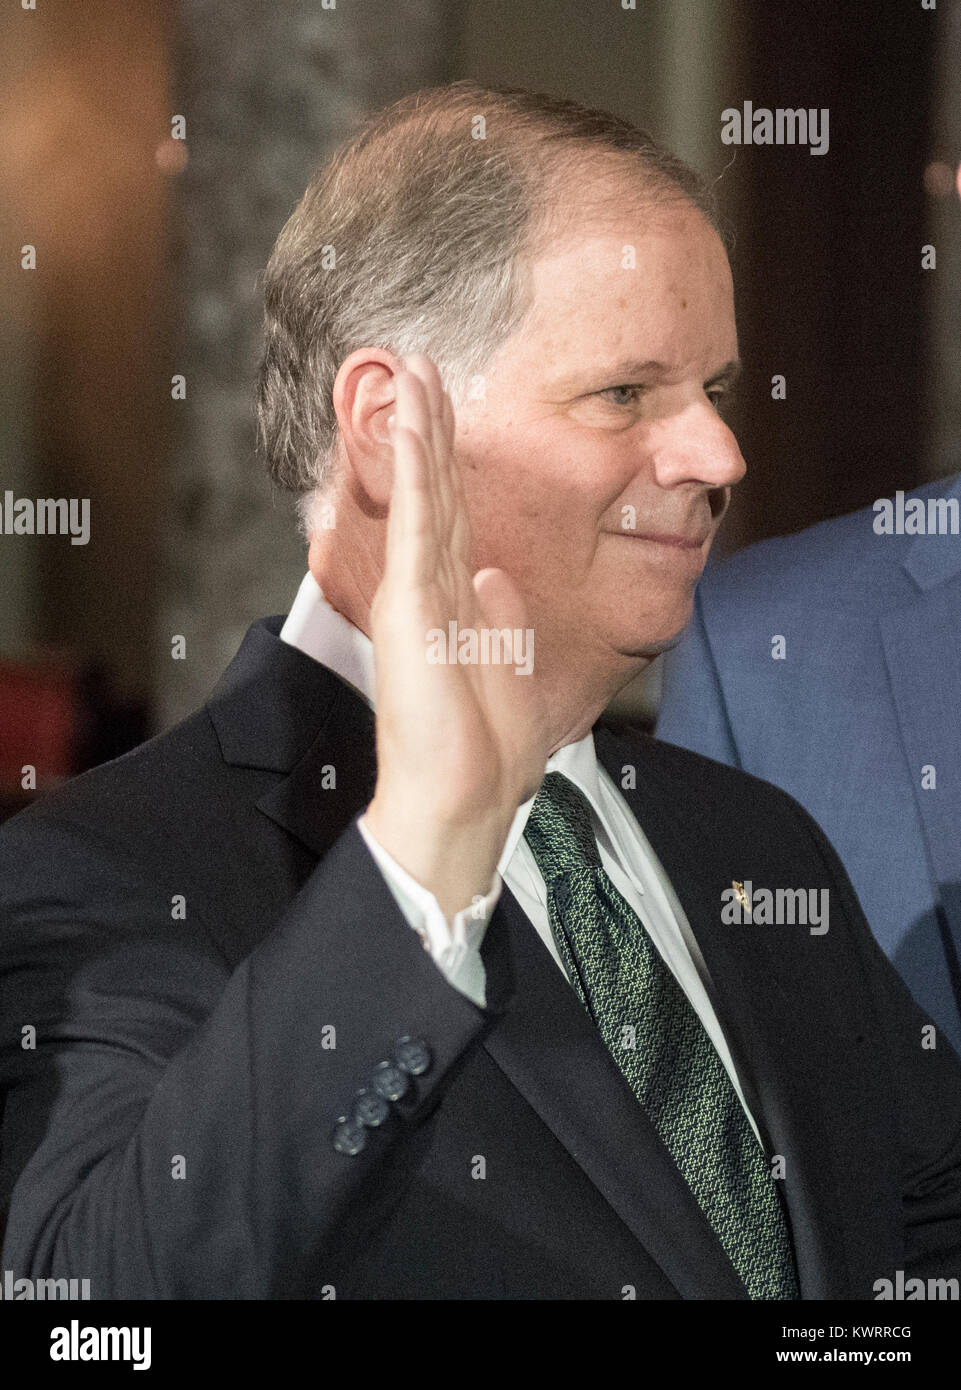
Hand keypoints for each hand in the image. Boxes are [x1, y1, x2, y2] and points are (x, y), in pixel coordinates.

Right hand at [364, 355, 549, 921]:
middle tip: (418, 362)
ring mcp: (418, 590)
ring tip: (411, 369)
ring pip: (421, 491)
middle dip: (428, 422)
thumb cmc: (484, 748)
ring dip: (417, 426)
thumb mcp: (508, 667)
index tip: (443, 406)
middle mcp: (433, 586)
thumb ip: (502, 618)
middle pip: (433, 487)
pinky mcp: (413, 601)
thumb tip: (500, 579)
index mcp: (456, 599)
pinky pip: (415, 521)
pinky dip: (411, 469)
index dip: (447, 457)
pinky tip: (408, 422)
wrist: (464, 794)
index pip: (451, 511)